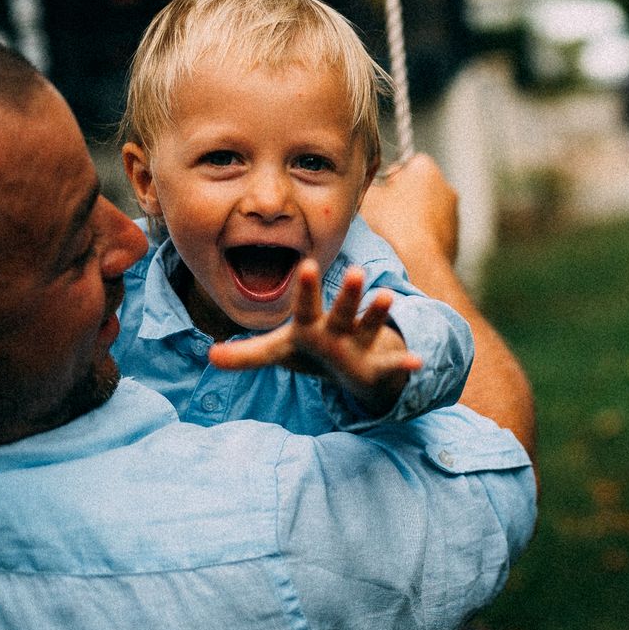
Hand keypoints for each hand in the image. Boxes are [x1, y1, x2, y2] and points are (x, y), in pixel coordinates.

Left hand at [207, 261, 420, 413]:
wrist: (352, 366)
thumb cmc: (312, 351)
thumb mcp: (279, 351)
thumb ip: (246, 355)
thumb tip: (209, 356)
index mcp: (311, 326)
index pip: (305, 306)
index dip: (306, 289)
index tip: (306, 263)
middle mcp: (338, 329)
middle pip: (342, 311)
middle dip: (348, 294)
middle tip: (355, 270)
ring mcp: (360, 344)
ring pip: (369, 327)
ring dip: (378, 313)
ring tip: (387, 296)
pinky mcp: (378, 365)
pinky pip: (392, 366)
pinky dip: (405, 365)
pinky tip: (418, 363)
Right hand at [361, 153, 459, 265]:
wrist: (418, 266)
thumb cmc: (391, 226)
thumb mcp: (366, 197)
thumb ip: (365, 183)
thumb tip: (363, 184)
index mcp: (425, 169)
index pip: (403, 166)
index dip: (386, 181)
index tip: (377, 197)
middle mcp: (446, 188)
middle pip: (415, 190)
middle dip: (399, 201)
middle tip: (381, 217)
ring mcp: (453, 215)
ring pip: (424, 214)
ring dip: (410, 222)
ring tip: (391, 237)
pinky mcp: (454, 240)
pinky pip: (431, 235)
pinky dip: (419, 239)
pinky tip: (405, 250)